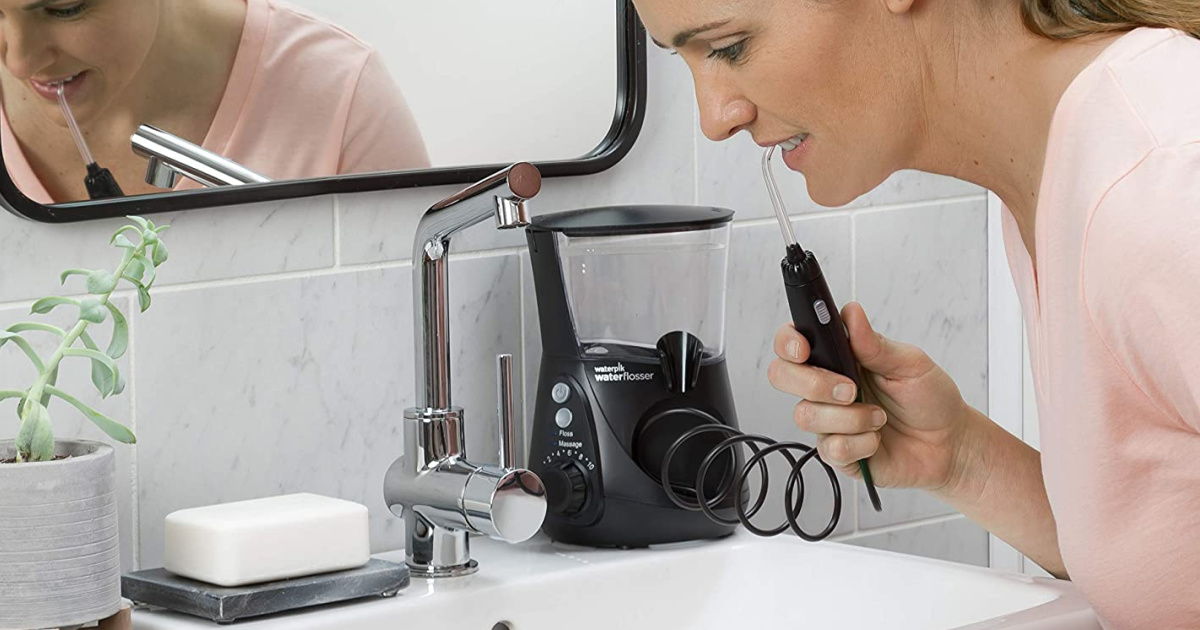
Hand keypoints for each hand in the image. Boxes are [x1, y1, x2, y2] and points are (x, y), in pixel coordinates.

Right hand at [767, 302, 973, 491]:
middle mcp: (825, 388)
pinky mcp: (836, 452)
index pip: (792, 342)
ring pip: (806, 415)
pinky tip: (877, 439)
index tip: (804, 349)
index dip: (788, 342)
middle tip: (850, 389)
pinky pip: (831, 447)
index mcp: (838, 358)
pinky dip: (861, 443)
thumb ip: (875, 343)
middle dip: (813, 383)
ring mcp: (828, 420)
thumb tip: (851, 314)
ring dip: (849, 417)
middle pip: (781, 376)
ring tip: (878, 417)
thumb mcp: (910, 363)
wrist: (949, 443)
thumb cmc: (930, 399)